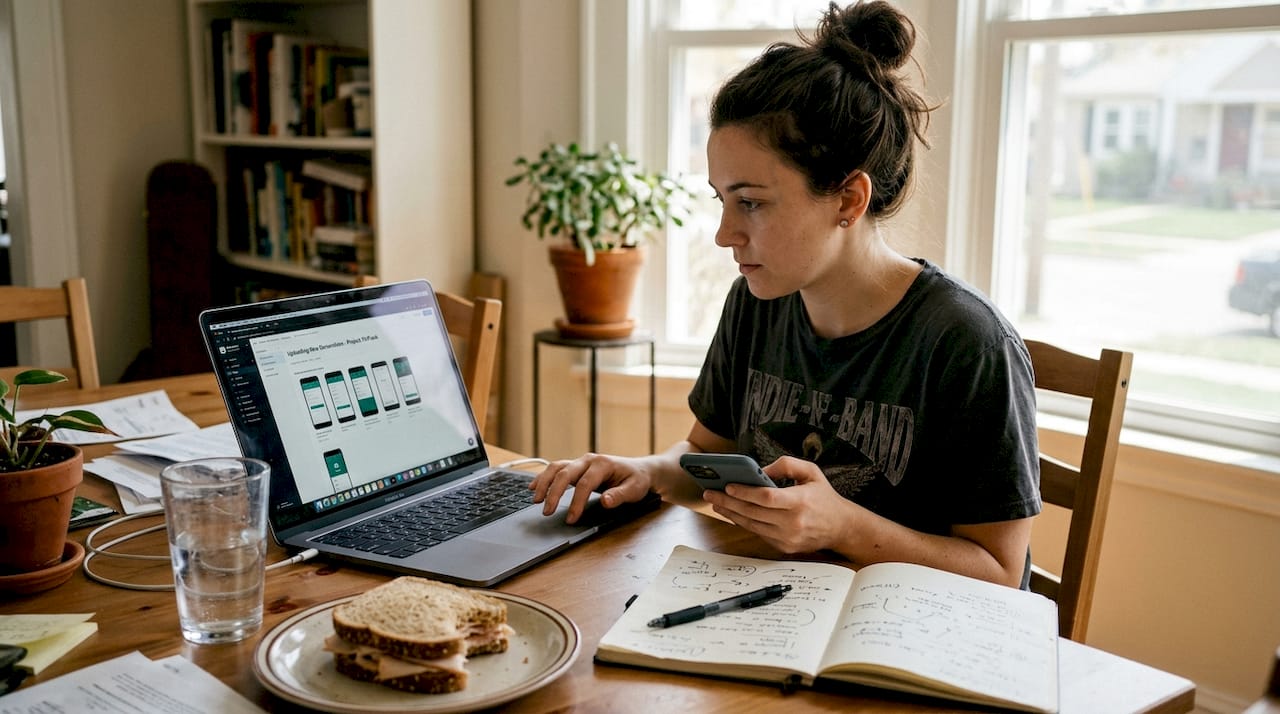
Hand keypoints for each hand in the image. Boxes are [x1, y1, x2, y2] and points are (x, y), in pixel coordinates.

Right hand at [529, 453, 653, 523]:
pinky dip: (543, 477)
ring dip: (544, 482)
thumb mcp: (635, 489)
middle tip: (547, 512)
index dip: (576, 502)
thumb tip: (606, 501)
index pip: (585, 483)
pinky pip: (556, 469)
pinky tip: (533, 487)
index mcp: (603, 464)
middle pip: (565, 473)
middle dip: (554, 493)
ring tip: (536, 500)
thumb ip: (620, 495)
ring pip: (556, 467)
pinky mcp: (576, 468)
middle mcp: (589, 460)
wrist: (640, 470)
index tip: (571, 518)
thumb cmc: (637, 480)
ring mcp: (581, 462)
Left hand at [702, 455, 854, 553]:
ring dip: (731, 514)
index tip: (727, 485)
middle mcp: (793, 522)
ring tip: (716, 502)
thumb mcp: (811, 471)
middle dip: (728, 502)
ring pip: (752, 525)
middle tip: (710, 493)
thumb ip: (786, 464)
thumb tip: (760, 470)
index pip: (766, 497)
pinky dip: (743, 523)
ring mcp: (788, 538)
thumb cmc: (824, 497)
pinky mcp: (784, 547)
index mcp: (800, 501)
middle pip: (753, 512)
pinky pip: (758, 533)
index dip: (744, 492)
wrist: (841, 527)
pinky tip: (732, 513)